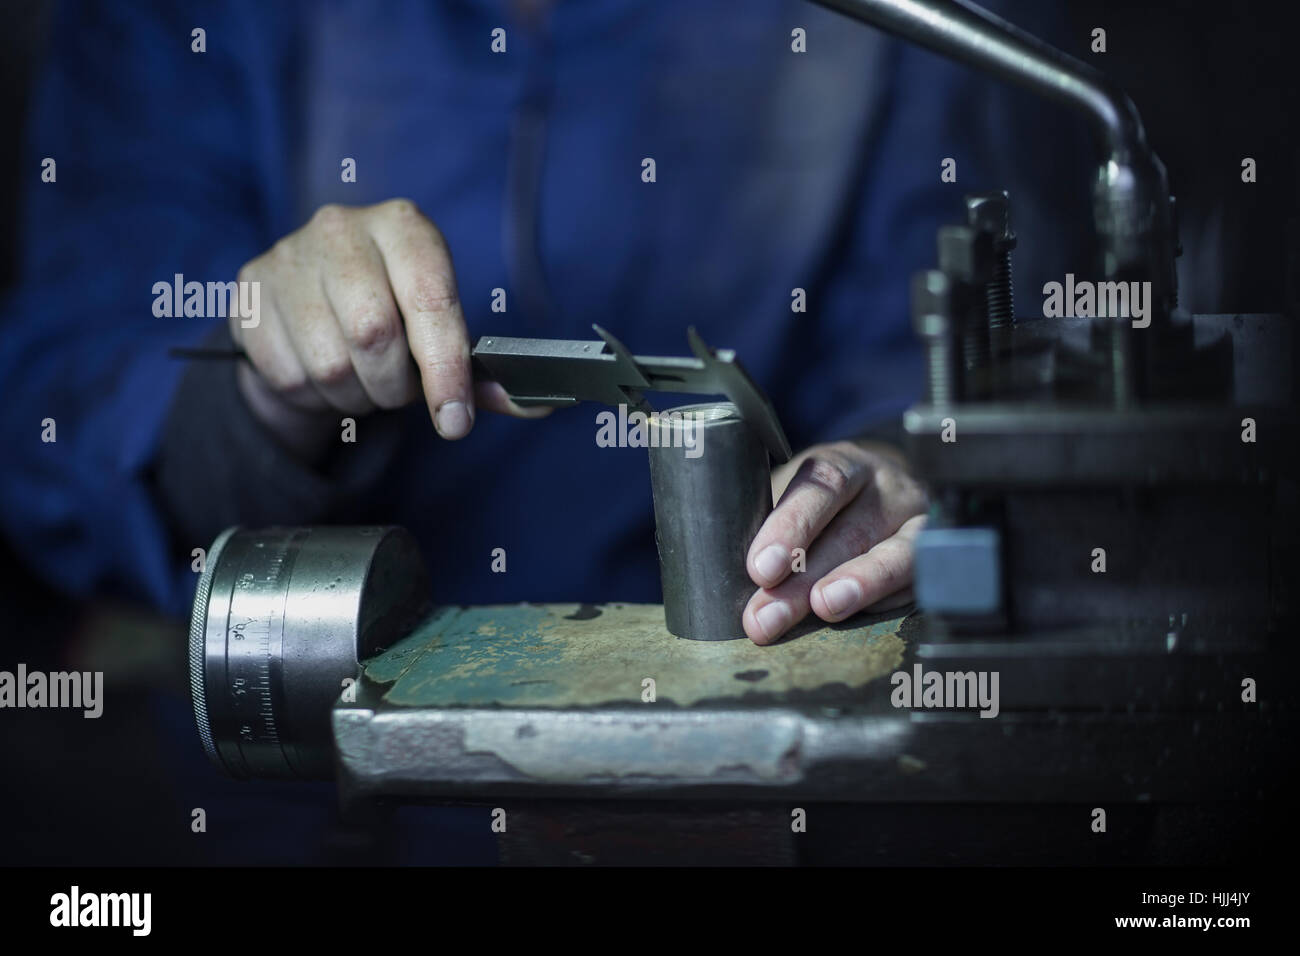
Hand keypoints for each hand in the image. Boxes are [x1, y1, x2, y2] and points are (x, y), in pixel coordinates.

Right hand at [232, 199, 545, 459]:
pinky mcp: (248, 289)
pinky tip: (320, 375)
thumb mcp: (439, 332)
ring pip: (330, 363)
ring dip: (354, 395)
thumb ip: (481, 373)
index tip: (454, 421)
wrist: (309, 306)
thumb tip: (541, 406)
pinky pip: (286, 375)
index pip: (432, 302)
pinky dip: (312, 396)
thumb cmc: (393, 318)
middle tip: (397, 389)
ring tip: (360, 380)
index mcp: (405, 227)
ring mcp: (287, 254)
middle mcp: (343, 227)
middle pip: (374, 335)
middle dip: (394, 386)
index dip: (446, 370)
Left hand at [743, 440, 927, 643]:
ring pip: (895, 554)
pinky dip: (884, 601)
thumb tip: (734, 580)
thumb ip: (774, 529)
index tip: (761, 568)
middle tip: (766, 617)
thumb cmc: (827, 508)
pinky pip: (917, 580)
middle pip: (849, 532)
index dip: (791, 527)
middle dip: (803, 580)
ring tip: (824, 608)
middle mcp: (888, 487)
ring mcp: (920, 520)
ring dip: (857, 585)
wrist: (890, 499)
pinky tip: (854, 620)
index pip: (821, 487)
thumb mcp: (799, 500)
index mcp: (845, 465)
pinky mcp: (936, 557)